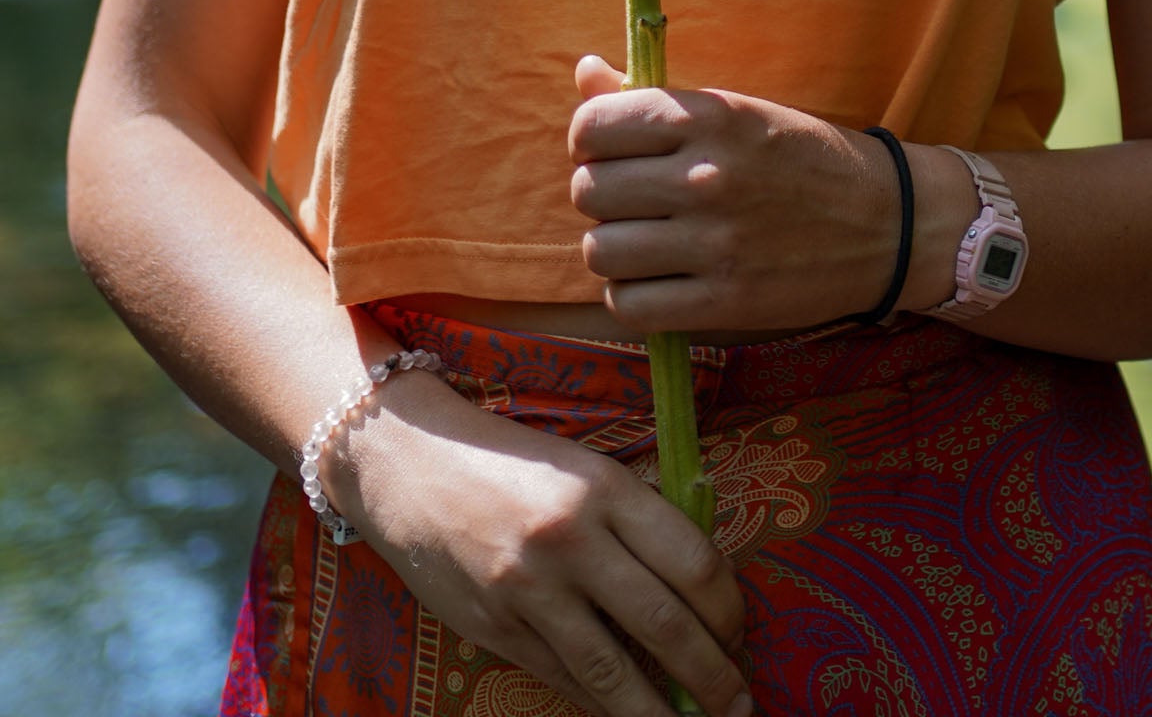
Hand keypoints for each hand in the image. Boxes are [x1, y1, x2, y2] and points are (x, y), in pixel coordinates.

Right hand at [341, 374, 749, 716]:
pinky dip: (604, 707)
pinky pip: (565, 681)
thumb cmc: (510, 461)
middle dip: (713, 675)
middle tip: (740, 705)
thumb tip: (698, 587)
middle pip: (665, 623)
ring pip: (613, 673)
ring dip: (662, 715)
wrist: (410, 463)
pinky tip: (629, 716)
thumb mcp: (582, 468)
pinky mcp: (497, 628)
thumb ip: (634, 519)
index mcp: (605, 488)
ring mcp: (531, 590)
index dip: (728, 608)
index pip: (693, 560)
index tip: (741, 632)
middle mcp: (571, 539)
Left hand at [568, 55, 900, 334]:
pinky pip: (631, 305)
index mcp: (710, 116)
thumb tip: (583, 69)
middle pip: (589, 190)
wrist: (888, 222)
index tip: (609, 150)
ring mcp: (716, 243)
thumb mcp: (736, 110)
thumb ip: (652, 98)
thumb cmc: (801, 157)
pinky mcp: (726, 301)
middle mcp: (708, 176)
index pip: (594, 126)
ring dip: (613, 248)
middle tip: (632, 199)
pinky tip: (657, 280)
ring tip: (645, 240)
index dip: (589, 140)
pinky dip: (632, 295)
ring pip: (601, 252)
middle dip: (600, 195)